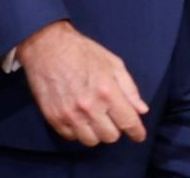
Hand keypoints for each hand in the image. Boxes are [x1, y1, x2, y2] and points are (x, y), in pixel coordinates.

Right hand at [16, 21, 148, 145]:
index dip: (137, 132)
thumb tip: (141, 110)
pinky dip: (79, 131)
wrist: (47, 48)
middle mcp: (89, 107)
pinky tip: (80, 118)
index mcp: (107, 91)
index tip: (139, 135)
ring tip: (95, 118)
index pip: (128, 122)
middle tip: (112, 116)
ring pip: (91, 141)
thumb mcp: (113, 63)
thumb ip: (129, 89)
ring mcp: (70, 115)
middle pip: (110, 136)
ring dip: (97, 132)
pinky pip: (72, 137)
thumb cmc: (83, 53)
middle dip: (115, 128)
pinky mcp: (54, 119)